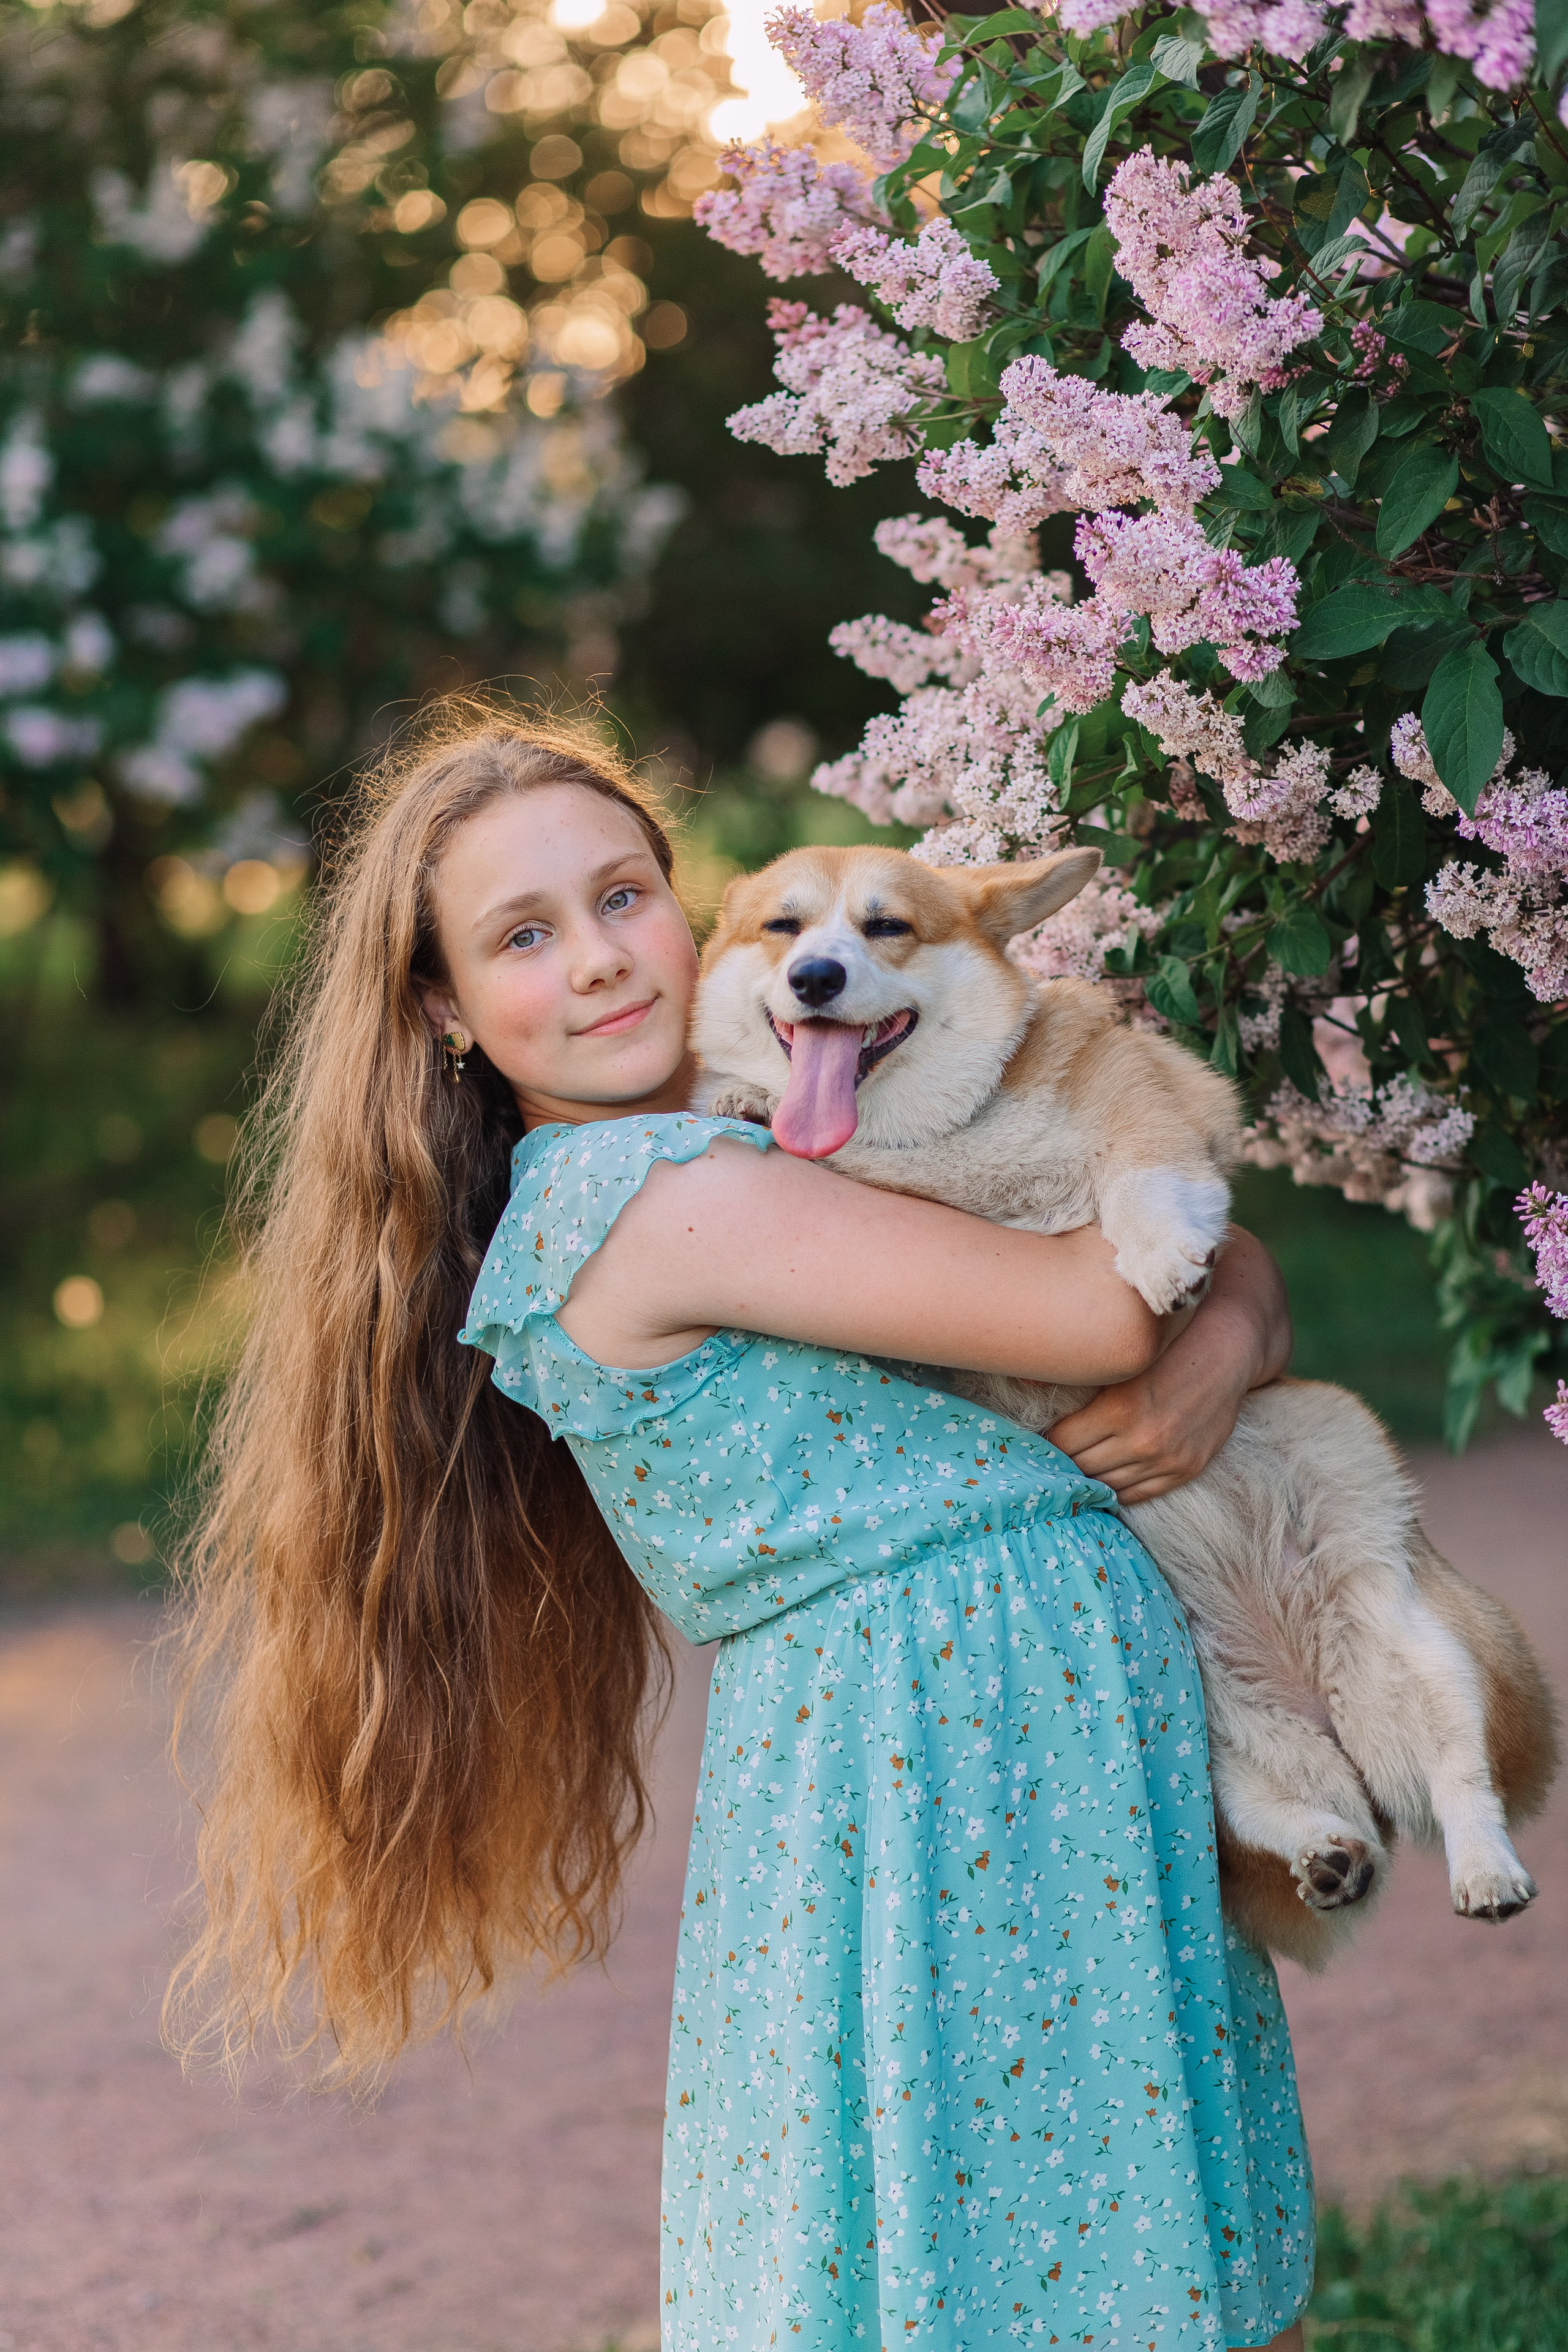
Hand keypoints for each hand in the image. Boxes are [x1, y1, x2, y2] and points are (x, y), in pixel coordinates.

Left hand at [1050, 1226, 1290, 1503]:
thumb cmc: (1167, 1343)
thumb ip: (1076, 1371)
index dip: (1042, 1443)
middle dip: (1060, 1463)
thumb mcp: (1119, 1353)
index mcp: (1119, 1410)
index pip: (1060, 1444)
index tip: (1031, 1437)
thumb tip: (1026, 1382)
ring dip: (1087, 1478)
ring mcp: (1167, 1460)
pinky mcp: (1185, 1470)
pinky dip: (1117, 1488)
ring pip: (1107, 1485)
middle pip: (1080, 1468)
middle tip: (1044, 1457)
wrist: (1229, 1350)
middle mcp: (1143, 1441)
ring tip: (1071, 1468)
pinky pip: (1137, 1495)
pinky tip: (1104, 1476)